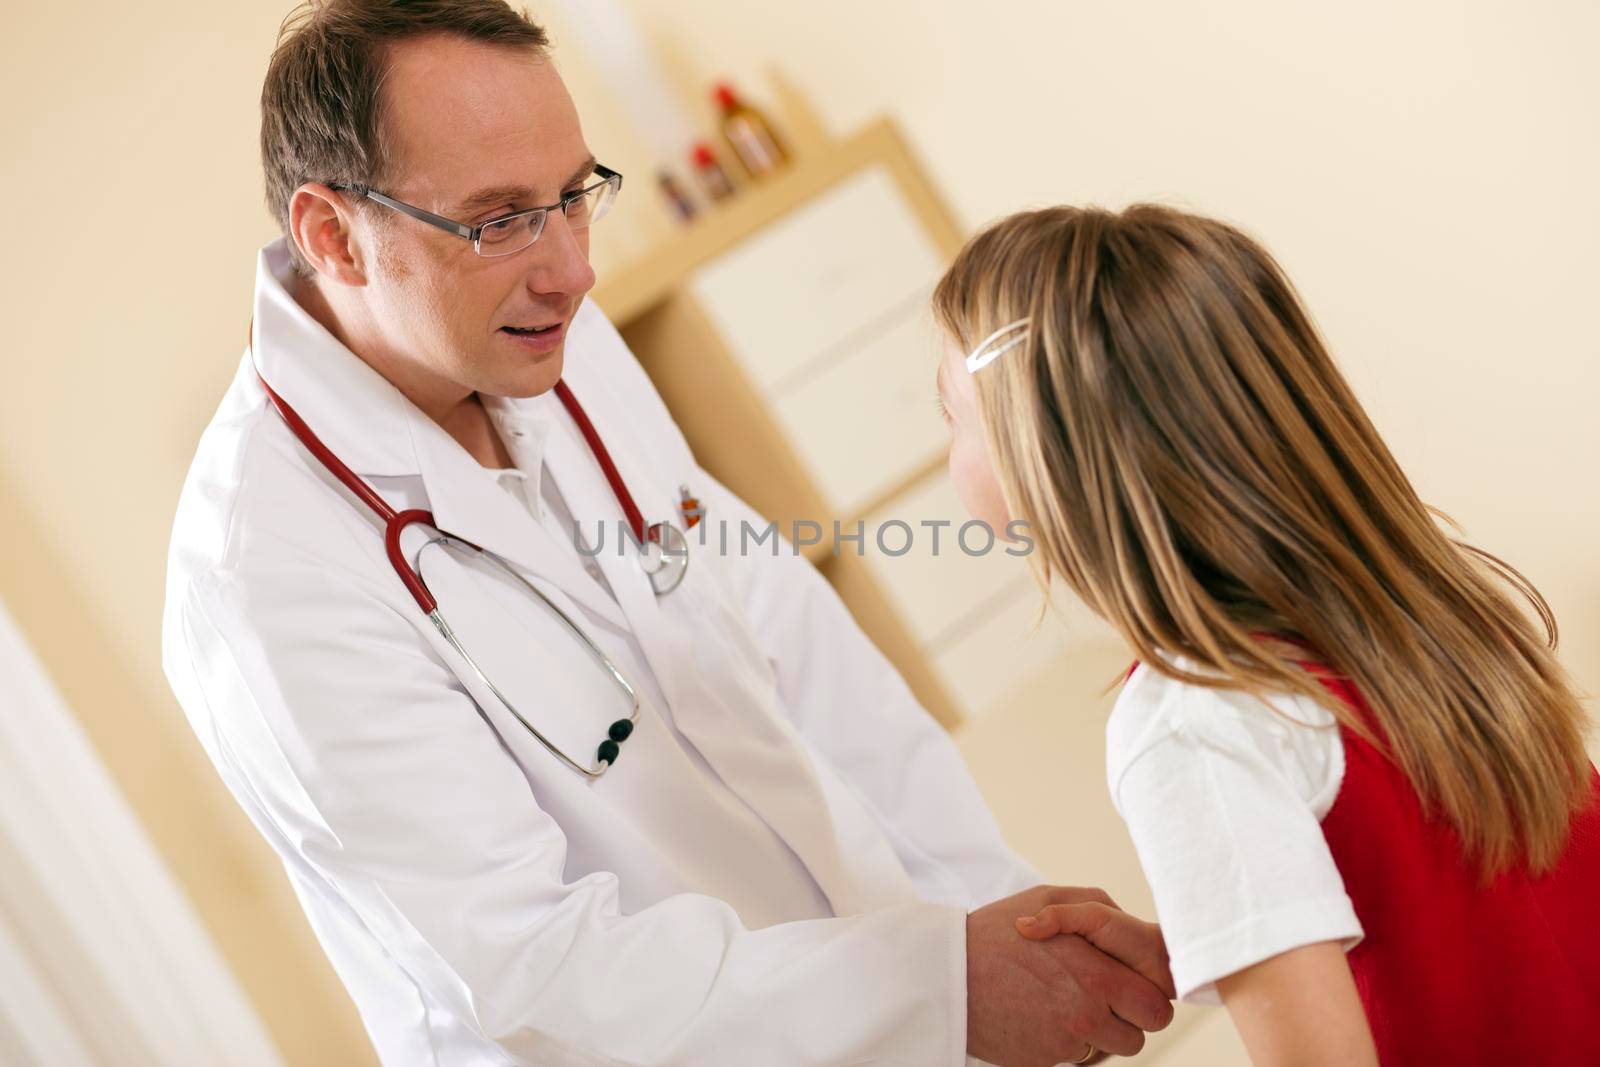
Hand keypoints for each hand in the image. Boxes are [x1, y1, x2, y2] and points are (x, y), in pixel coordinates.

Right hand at [967, 886, 1174, 1066]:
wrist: (944, 973)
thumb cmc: (995, 933)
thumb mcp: (1045, 898)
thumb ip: (1095, 906)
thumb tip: (1128, 923)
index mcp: (1097, 974)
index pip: (1157, 1006)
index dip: (1146, 997)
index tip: (1129, 987)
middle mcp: (1087, 1013)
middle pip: (1141, 1036)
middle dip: (1130, 1021)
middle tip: (1106, 1001)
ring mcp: (1064, 1043)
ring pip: (1107, 1050)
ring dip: (1096, 1034)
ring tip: (1064, 1004)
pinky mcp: (1043, 1061)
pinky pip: (1072, 1057)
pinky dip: (1061, 1041)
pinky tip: (1037, 1015)